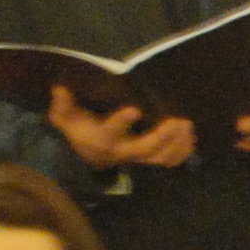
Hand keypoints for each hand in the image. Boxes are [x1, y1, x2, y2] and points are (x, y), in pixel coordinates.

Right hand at [49, 85, 195, 171]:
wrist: (89, 154)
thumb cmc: (79, 128)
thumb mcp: (65, 117)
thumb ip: (62, 104)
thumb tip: (60, 88)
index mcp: (101, 139)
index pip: (110, 132)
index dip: (122, 122)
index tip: (134, 109)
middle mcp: (122, 151)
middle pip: (145, 149)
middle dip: (162, 136)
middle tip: (176, 121)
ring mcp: (138, 157)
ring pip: (161, 157)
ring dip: (177, 143)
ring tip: (186, 125)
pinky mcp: (150, 159)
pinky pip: (170, 160)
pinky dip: (183, 150)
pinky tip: (189, 135)